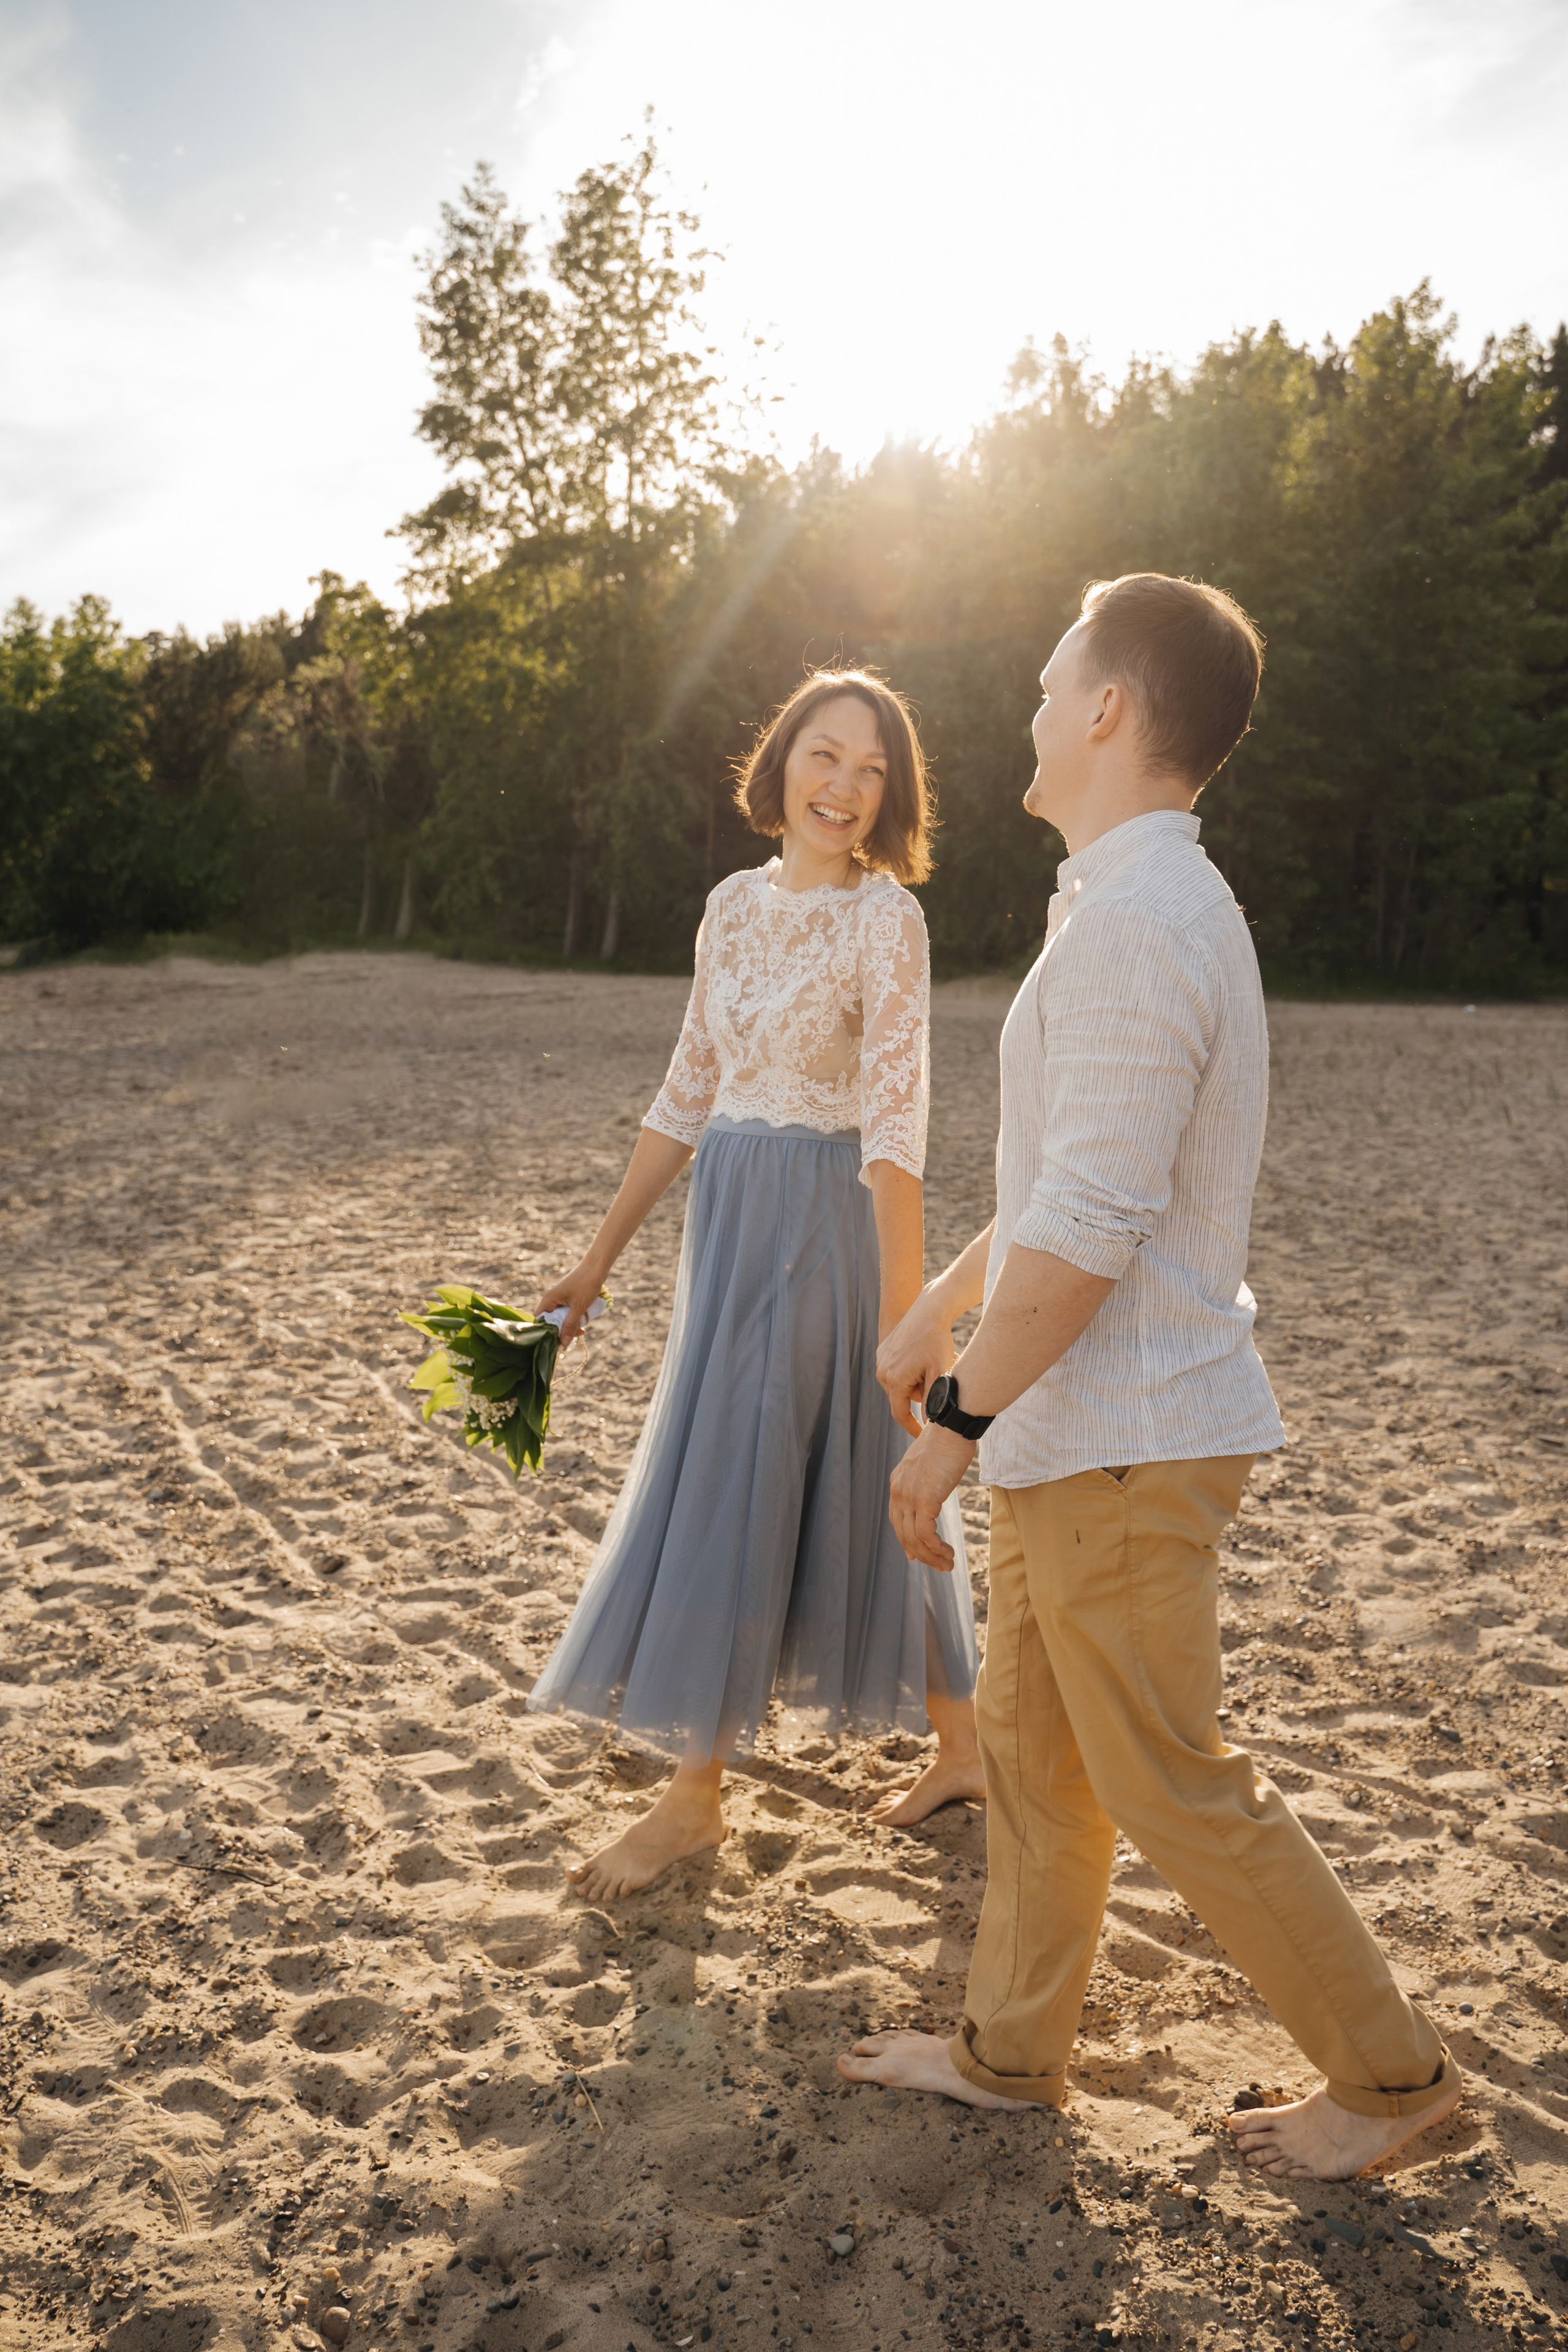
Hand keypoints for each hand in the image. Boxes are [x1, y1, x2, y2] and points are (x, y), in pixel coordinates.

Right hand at [536, 1259, 604, 1347]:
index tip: (557, 1340)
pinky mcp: (567, 1297)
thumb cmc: (587, 1284)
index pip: (539, 1320)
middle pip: (551, 1320)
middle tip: (577, 1333)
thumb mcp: (579, 1307)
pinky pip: (567, 1311)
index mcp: (548, 1299)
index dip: (545, 1332)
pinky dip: (574, 1317)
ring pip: (560, 1317)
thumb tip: (563, 1343)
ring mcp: (559, 1297)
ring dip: (571, 1323)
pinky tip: (584, 1318)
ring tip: (583, 1326)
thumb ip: (570, 1325)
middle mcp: (551, 1298)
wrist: (597, 1266)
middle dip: (562, 1329)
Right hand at [876, 1288, 956, 1437]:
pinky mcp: (882, 1352)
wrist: (928, 1311)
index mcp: (894, 1380)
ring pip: (901, 1384)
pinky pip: (896, 1371)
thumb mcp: (939, 1373)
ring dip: (916, 1381)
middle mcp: (882, 1372)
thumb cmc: (936, 1342)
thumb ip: (934, 1401)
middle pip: (903, 1397)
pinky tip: (921, 1355)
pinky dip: (910, 1370)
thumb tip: (932, 1424)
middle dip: (921, 1394)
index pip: (901, 1413)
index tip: (922, 1436)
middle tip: (937, 1377)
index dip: (912, 1427)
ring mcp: (880, 1361)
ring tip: (931, 1363)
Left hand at [888, 1421, 974, 1571]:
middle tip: (940, 1566)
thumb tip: (931, 1496)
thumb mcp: (930, 1464)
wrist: (953, 1426)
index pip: (897, 1519)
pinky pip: (926, 1534)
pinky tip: (948, 1553)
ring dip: (932, 1556)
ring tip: (948, 1565)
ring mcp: (909, 1495)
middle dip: (922, 1553)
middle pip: (903, 1533)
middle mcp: (898, 1490)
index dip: (907, 1540)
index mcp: (898, 1481)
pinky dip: (936, 1548)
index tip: (918, 1555)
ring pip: (914, 1538)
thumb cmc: (948, 1441)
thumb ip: (926, 1481)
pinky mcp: (924, 1498)